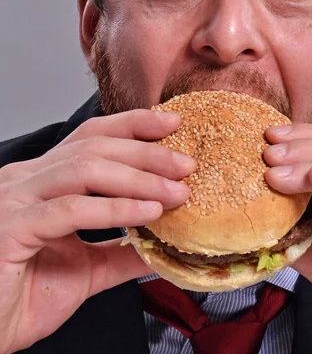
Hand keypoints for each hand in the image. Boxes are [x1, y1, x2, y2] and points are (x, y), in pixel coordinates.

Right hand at [0, 109, 195, 353]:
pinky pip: (70, 209)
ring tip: (176, 191)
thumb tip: (163, 242)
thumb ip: (121, 251)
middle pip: (94, 147)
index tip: (173, 124)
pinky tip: (147, 211)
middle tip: (186, 164)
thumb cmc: (22, 296)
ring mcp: (15, 200)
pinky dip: (114, 208)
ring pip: (84, 170)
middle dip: (146, 153)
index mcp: (41, 180)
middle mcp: (25, 180)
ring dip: (138, 178)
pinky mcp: (12, 227)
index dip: (133, 126)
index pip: (91, 137)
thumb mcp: (87, 269)